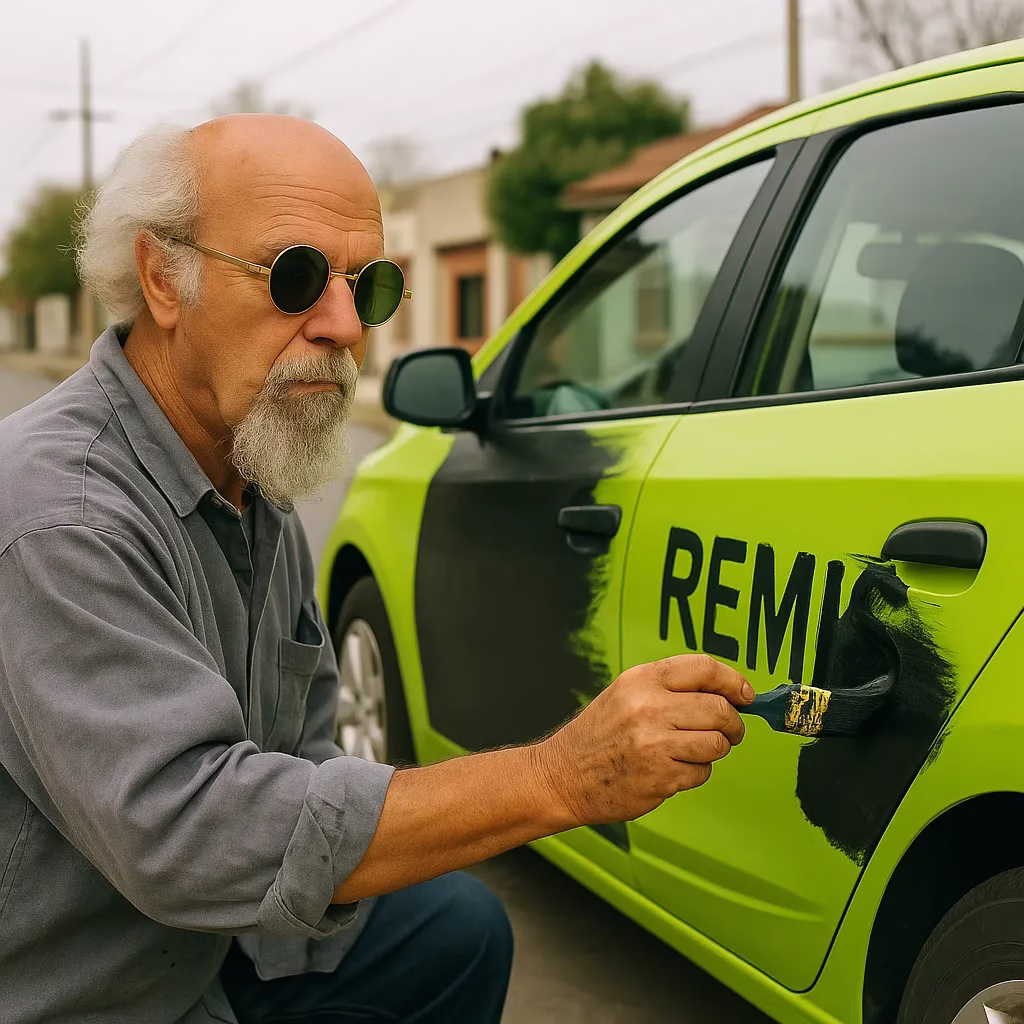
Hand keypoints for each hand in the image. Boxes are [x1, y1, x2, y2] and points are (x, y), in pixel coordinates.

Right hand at [533, 655, 753, 826]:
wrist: (563, 775)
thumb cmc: (599, 734)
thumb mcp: (626, 693)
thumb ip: (671, 688)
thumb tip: (727, 693)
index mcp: (642, 680)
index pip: (704, 669)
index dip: (734, 681)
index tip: (746, 694)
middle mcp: (649, 707)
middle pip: (720, 709)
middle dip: (734, 723)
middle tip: (730, 730)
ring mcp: (655, 744)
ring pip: (717, 743)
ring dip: (715, 749)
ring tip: (694, 750)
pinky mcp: (660, 777)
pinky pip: (701, 772)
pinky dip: (695, 772)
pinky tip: (671, 768)